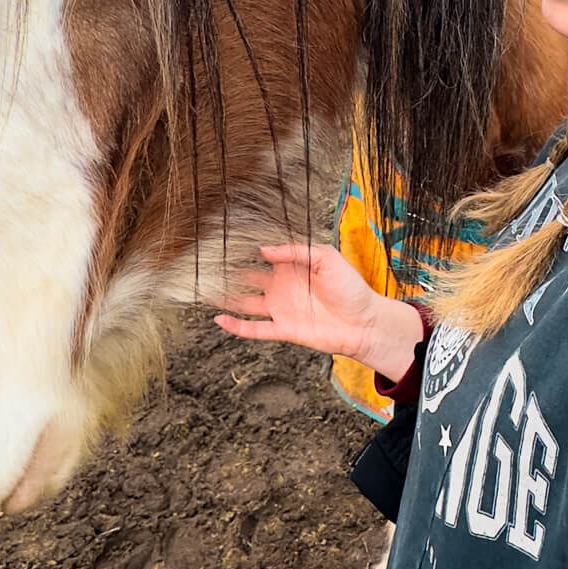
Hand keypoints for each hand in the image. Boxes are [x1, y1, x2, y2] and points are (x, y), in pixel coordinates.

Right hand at [212, 244, 423, 383]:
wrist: (364, 322)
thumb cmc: (350, 287)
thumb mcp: (327, 258)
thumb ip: (296, 251)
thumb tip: (264, 249)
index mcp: (292, 266)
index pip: (264, 254)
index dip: (246, 248)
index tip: (224, 239)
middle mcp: (282, 286)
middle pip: (248, 278)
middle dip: (229, 272)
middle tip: (206, 264)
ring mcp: (281, 308)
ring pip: (246, 303)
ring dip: (226, 298)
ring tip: (203, 292)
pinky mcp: (283, 329)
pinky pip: (255, 328)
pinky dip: (236, 326)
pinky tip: (219, 319)